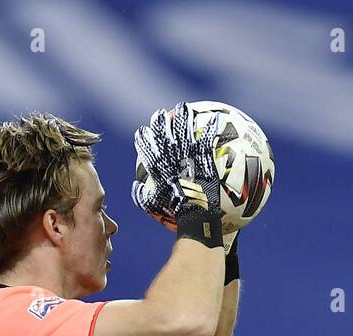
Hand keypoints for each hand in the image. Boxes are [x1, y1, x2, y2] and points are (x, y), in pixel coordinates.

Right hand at [131, 103, 223, 224]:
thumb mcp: (151, 205)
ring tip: (182, 107)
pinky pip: (207, 135)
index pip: (144, 143)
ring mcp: (186, 150)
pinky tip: (216, 119)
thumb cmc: (173, 210)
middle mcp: (169, 152)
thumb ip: (140, 195)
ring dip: (182, 114)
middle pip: (161, 128)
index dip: (143, 135)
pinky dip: (211, 126)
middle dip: (159, 119)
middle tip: (160, 114)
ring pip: (182, 125)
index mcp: (156, 163)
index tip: (143, 131)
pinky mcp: (203, 152)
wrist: (195, 210)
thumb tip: (135, 187)